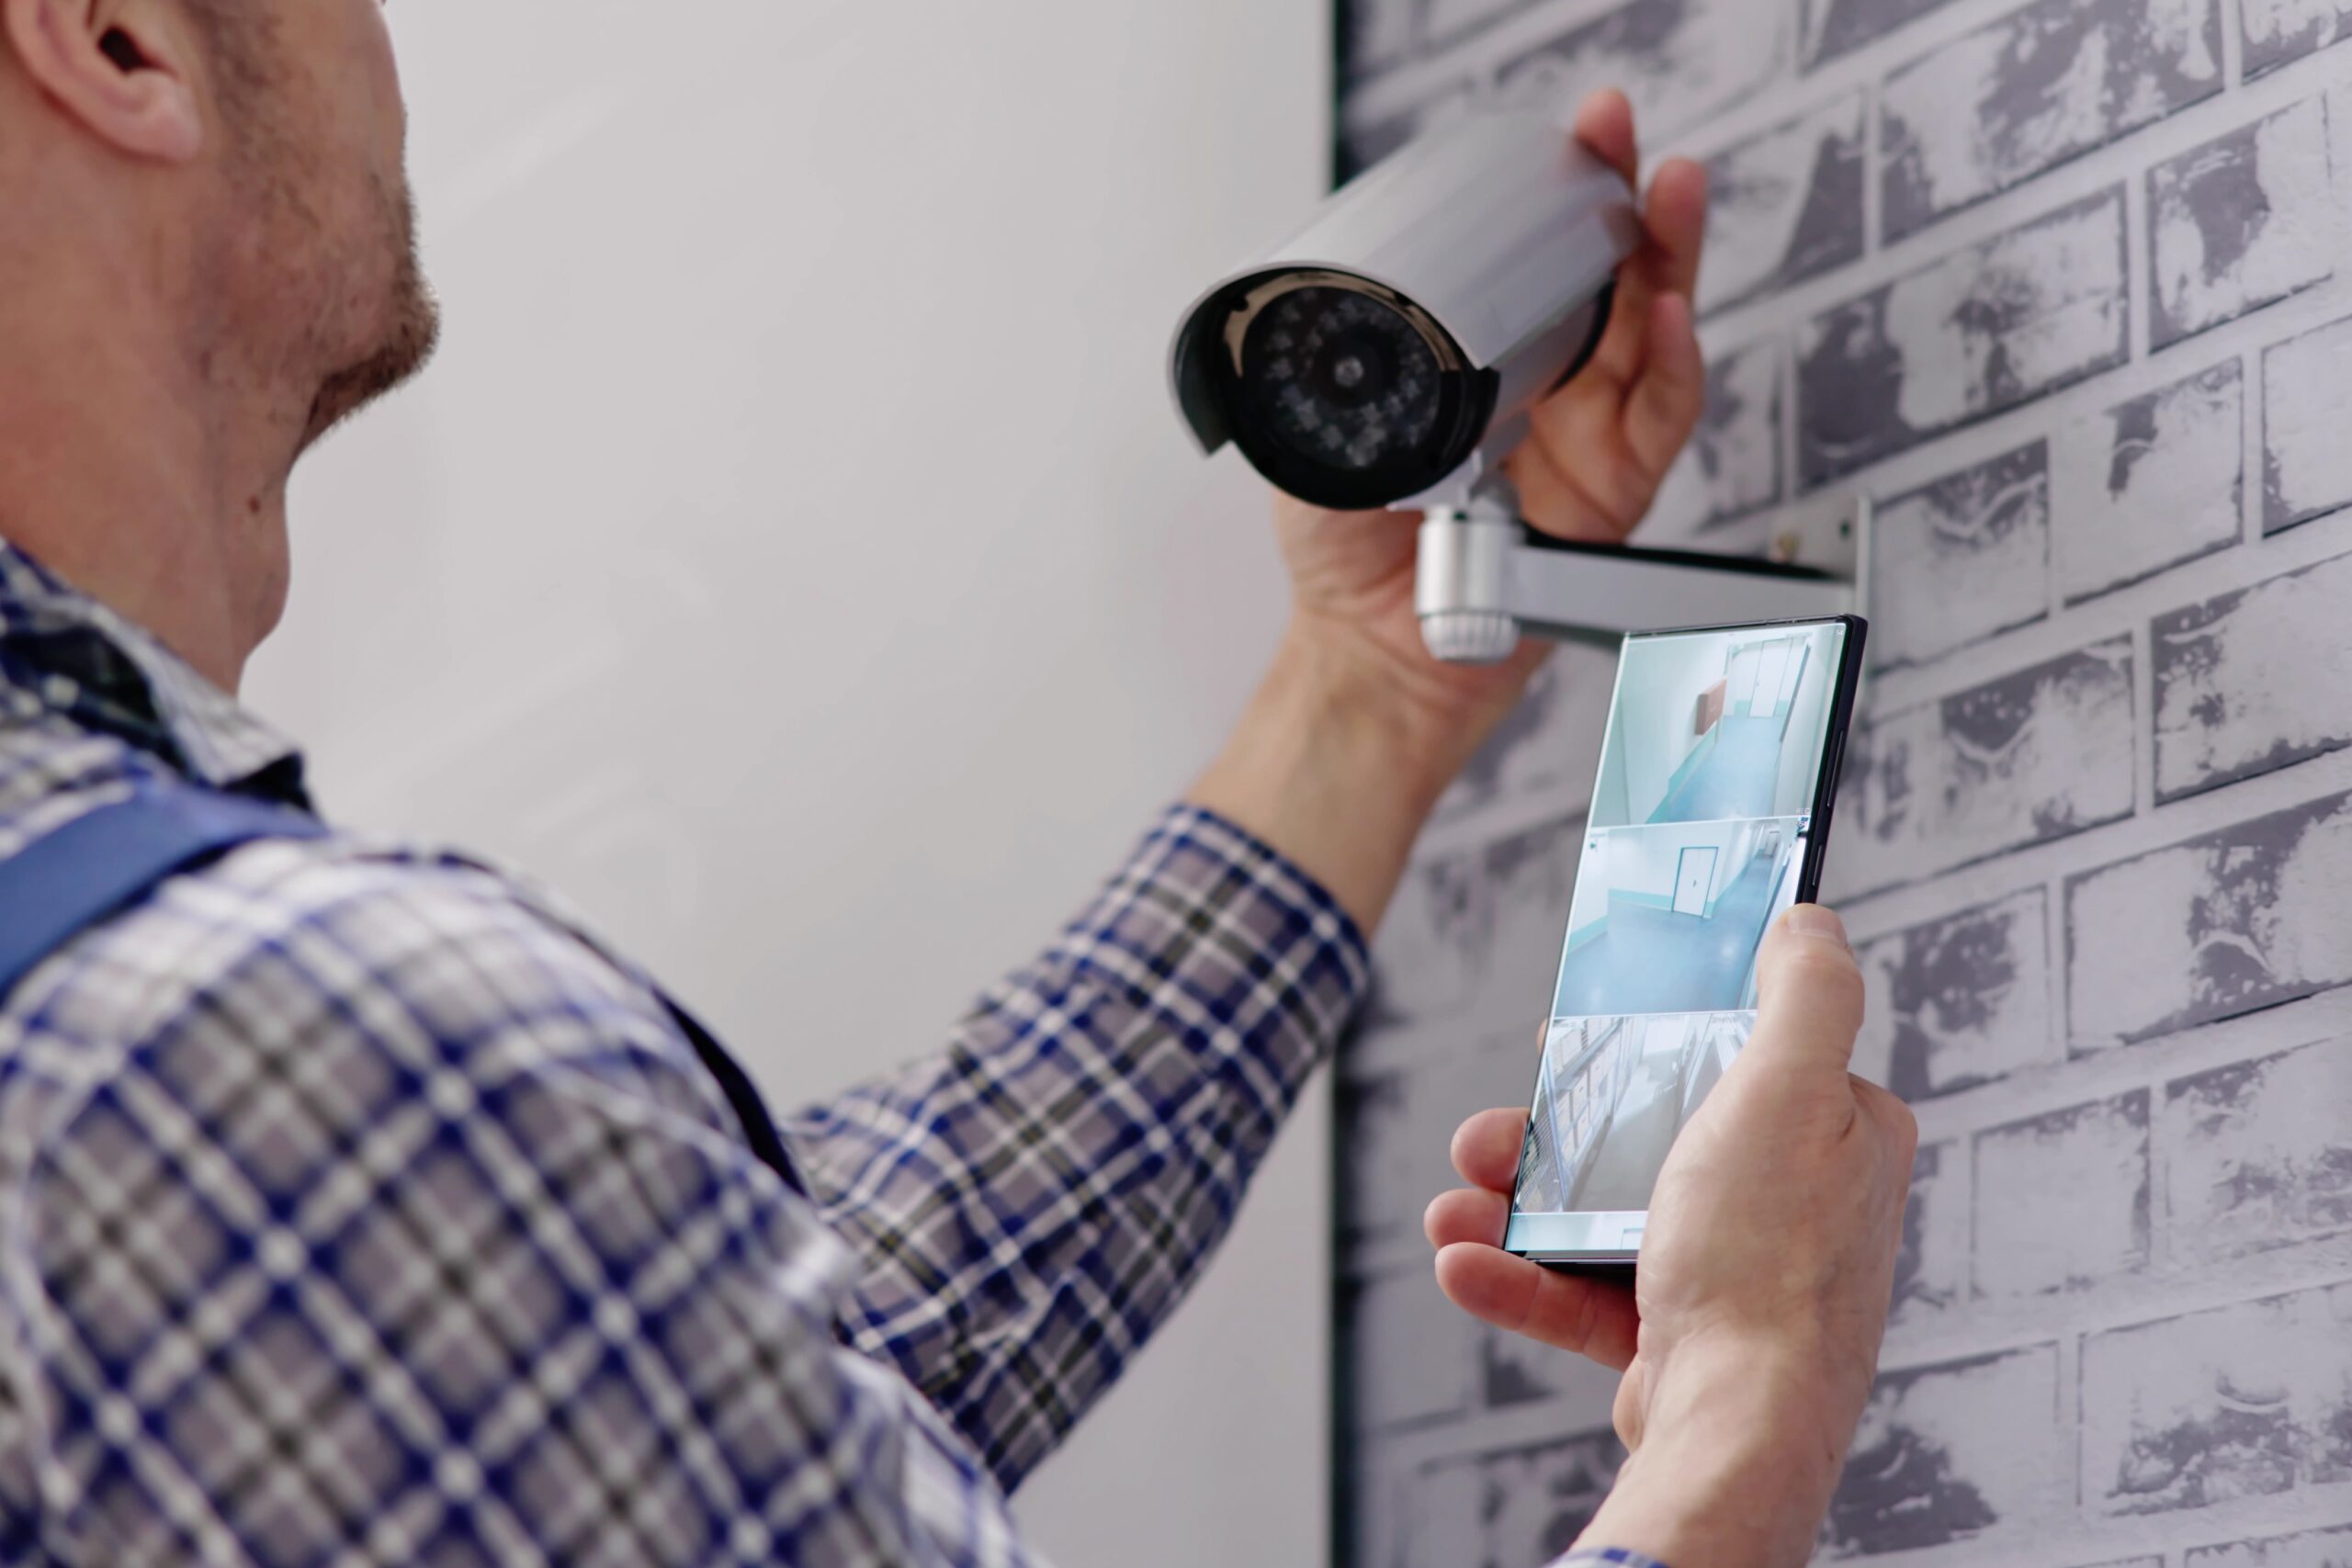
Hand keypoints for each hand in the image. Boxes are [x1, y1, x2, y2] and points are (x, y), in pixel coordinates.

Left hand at [1273, 87, 1709, 785]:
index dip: (1556, 202)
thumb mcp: (1320, 444)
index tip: (1564, 141)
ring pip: (1646, 333)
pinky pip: (1657, 420)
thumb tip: (1338, 309)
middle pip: (1605, 280)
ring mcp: (1584, 441)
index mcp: (1479, 367)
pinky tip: (1665, 316)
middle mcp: (1542, 395)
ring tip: (1666, 199)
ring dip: (1664, 261)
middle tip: (1622, 142)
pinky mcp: (1613, 495)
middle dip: (1620, 204)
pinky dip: (1667, 364)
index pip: (1534, 265)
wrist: (1372, 659)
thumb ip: (1341, 379)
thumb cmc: (1344, 564)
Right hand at [1423, 908, 1917, 1567]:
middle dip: (1551, 1132)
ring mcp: (1735, 1274)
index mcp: (1837, 1135)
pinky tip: (1462, 1263)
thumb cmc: (1766, 1260)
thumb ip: (1805, 991)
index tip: (1574, 1034)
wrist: (1736, 1426)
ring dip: (1516, 1205)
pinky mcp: (1680, 1337)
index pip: (1739, 1056)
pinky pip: (1584, 1293)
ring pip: (1603, 1214)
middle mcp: (1795, 1204)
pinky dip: (1519, 1276)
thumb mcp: (1788, 1088)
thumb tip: (1808, 921)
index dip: (1652, 1038)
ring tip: (1454, 1203)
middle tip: (1488, 1131)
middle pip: (1650, 1134)